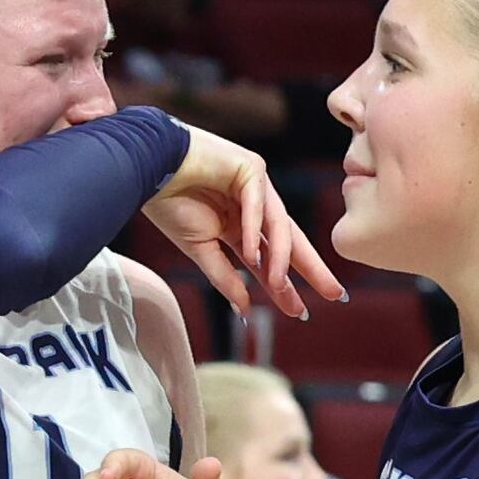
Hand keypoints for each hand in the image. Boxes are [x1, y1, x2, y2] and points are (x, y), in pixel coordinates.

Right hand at [140, 125, 336, 317]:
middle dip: (311, 269)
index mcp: (240, 225)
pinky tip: (253, 254)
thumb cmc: (166, 202)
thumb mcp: (199, 249)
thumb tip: (246, 311)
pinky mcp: (249, 166)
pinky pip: (257, 202)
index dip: (285, 285)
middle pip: (288, 242)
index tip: (301, 312)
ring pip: (277, 225)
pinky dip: (254, 228)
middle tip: (335, 294)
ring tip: (280, 285)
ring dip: (280, 257)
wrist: (143, 167)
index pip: (270, 258)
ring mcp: (255, 185)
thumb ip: (225, 278)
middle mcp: (253, 206)